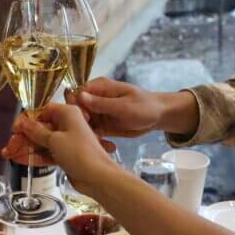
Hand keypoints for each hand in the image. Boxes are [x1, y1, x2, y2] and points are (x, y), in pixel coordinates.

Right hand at [2, 103, 114, 197]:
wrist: (99, 178)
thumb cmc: (80, 154)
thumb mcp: (55, 140)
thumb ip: (36, 131)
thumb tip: (22, 122)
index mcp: (67, 113)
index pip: (41, 111)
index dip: (26, 119)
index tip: (14, 129)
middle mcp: (67, 124)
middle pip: (39, 127)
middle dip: (22, 137)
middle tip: (8, 147)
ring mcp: (66, 140)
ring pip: (41, 142)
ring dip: (25, 148)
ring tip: (8, 155)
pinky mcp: (65, 155)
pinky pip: (46, 153)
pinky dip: (34, 156)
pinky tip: (19, 160)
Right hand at [68, 78, 197, 140]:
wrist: (159, 117)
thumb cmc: (145, 106)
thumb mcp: (124, 106)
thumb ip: (102, 103)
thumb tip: (79, 96)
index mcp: (98, 87)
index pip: (75, 93)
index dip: (75, 106)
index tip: (86, 118)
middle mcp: (94, 99)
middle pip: (75, 110)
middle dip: (80, 123)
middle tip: (94, 134)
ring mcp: (97, 113)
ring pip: (81, 124)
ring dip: (88, 135)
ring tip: (104, 143)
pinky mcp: (101, 125)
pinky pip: (91, 133)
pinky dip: (96, 140)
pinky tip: (109, 147)